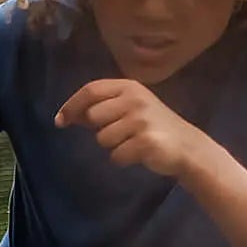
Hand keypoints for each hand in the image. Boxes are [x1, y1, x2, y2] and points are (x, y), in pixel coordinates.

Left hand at [54, 77, 207, 180]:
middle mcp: (135, 99)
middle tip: (120, 133)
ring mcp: (141, 120)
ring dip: (113, 146)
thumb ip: (102, 108)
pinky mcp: (145, 142)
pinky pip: (116, 155)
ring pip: (102, 138)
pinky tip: (139, 154)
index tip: (60, 121)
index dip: (72, 105)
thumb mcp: (129, 109)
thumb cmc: (152, 127)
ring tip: (133, 142)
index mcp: (129, 87)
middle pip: (93, 116)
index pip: (91, 90)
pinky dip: (123, 159)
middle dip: (100, 130)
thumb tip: (68, 115)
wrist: (186, 147)